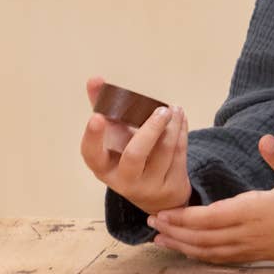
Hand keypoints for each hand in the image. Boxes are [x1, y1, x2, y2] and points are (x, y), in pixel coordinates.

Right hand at [81, 75, 192, 215]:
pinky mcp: (172, 186)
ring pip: (164, 152)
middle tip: (162, 110)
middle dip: (150, 129)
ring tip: (174, 109)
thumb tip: (95, 79)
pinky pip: (179, 154)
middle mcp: (124, 180)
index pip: (91, 155)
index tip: (97, 116)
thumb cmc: (127, 156)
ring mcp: (149, 186)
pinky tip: (180, 118)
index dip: (92, 137)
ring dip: (172, 126)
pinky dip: (181, 132)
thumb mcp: (113, 137)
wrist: (155, 194)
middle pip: (135, 155)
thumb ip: (103, 107)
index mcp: (103, 167)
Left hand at [147, 133, 273, 266]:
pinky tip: (189, 251)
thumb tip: (264, 139)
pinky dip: (201, 256)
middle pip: (203, 238)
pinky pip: (222, 259)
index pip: (210, 218)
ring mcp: (252, 248)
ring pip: (209, 252)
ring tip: (159, 240)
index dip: (184, 218)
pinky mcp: (256, 254)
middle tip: (149, 223)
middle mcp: (248, 234)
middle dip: (174, 232)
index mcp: (255, 212)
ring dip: (183, 246)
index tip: (161, 212)